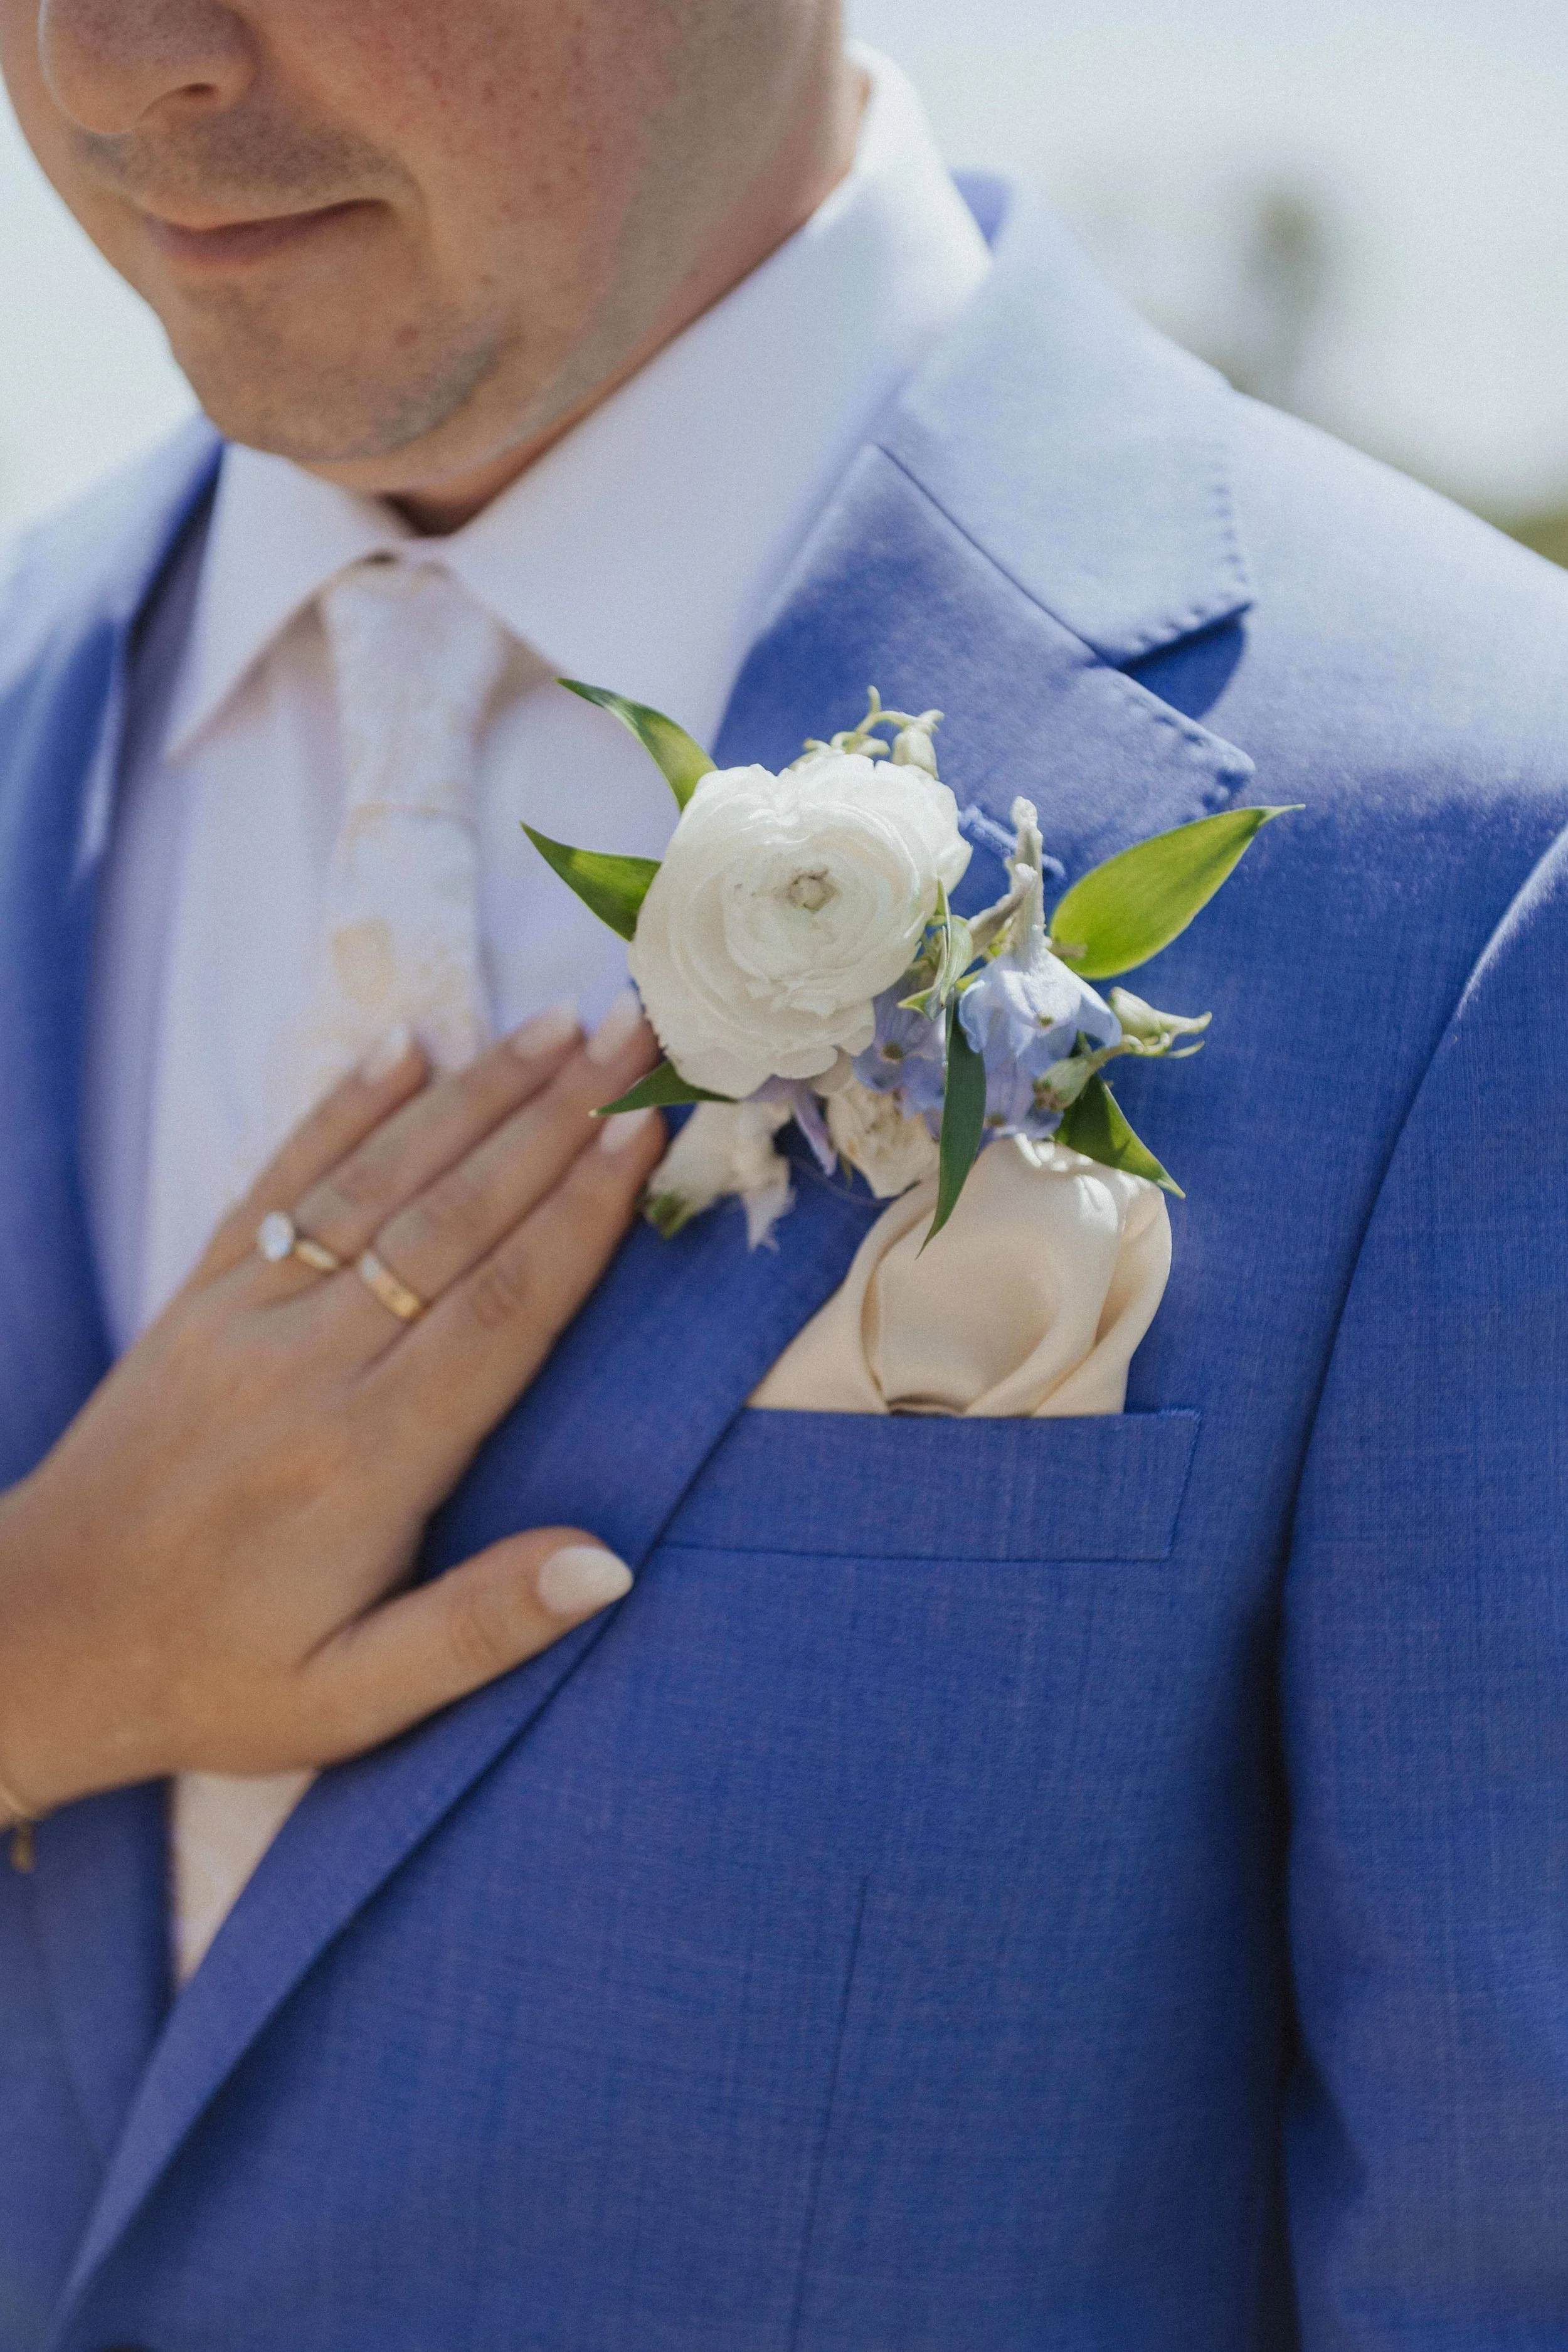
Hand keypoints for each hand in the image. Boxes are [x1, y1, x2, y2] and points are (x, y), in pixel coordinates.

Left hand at [0, 994, 665, 1820]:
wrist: (36, 1643)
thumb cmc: (212, 1677)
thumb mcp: (349, 1701)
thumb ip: (479, 1628)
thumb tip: (608, 1563)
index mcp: (364, 1459)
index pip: (502, 1308)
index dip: (582, 1214)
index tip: (649, 1132)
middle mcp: (308, 1365)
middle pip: (456, 1218)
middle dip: (558, 1119)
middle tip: (641, 1035)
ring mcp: (245, 1319)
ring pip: (379, 1182)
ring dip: (476, 1094)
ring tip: (561, 1025)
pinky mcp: (197, 1300)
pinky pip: (281, 1184)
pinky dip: (343, 1109)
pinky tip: (406, 1048)